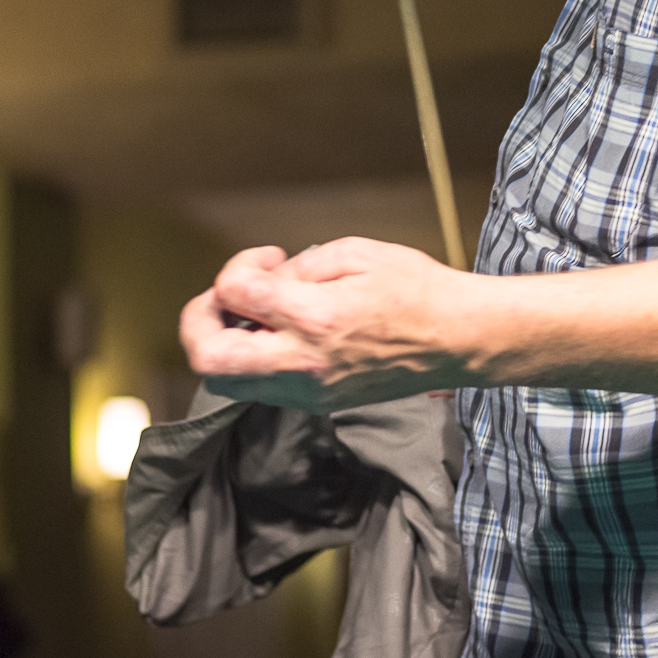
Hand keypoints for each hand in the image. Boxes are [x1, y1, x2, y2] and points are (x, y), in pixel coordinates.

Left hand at [177, 237, 485, 412]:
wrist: (458, 340)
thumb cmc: (416, 290)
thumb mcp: (356, 253)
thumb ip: (300, 266)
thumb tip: (267, 280)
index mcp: (314, 317)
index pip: (235, 293)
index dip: (237, 267)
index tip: (266, 260)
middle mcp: (303, 363)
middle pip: (210, 360)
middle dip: (199, 322)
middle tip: (222, 298)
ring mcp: (309, 391)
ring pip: (229, 382)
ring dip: (225, 344)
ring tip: (252, 315)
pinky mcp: (317, 404)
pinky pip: (261, 388)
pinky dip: (253, 359)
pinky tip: (280, 333)